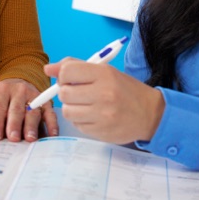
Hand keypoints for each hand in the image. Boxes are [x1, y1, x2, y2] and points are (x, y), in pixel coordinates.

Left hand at [0, 78, 58, 141]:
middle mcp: (19, 91)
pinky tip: (52, 134)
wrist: (21, 78)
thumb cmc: (2, 94)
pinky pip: (50, 112)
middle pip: (16, 110)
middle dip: (14, 124)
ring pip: (33, 111)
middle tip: (13, 139)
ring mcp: (34, 96)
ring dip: (32, 125)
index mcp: (2, 90)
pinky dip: (52, 123)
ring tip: (30, 138)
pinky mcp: (45, 102)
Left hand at [45, 59, 164, 143]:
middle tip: (78, 93)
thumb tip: (48, 69)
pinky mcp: (101, 132)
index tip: (70, 79)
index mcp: (104, 73)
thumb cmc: (125, 89)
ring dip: (72, 107)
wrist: (150, 113)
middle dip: (67, 92)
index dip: (63, 75)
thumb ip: (76, 67)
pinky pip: (77, 125)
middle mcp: (104, 93)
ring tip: (86, 105)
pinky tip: (94, 116)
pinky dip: (81, 120)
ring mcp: (103, 115)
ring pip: (67, 111)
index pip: (67, 71)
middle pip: (64, 93)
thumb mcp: (105, 71)